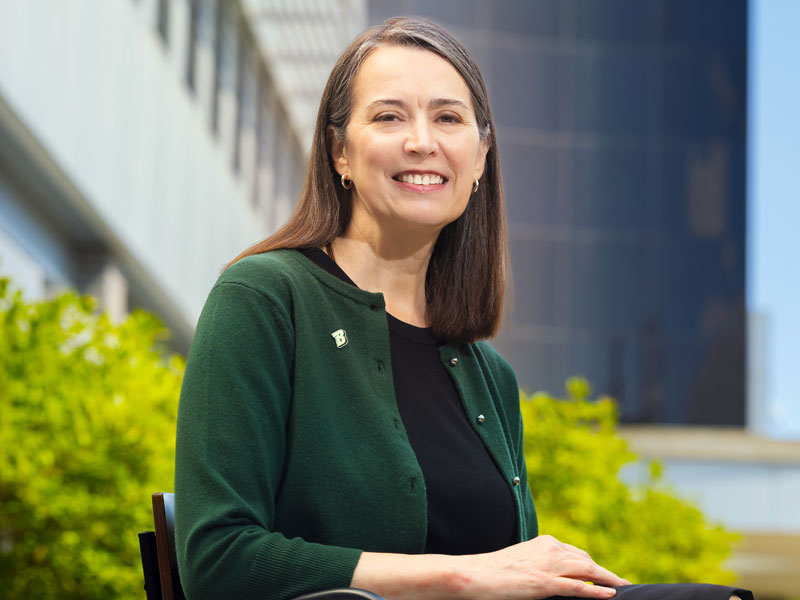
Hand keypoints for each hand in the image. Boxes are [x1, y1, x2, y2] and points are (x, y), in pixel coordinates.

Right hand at [463, 534, 631, 599]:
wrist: (474, 574)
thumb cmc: (494, 571)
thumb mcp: (522, 561)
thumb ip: (540, 564)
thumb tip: (553, 576)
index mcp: (545, 542)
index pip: (576, 553)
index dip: (592, 565)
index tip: (604, 574)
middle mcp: (550, 549)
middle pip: (586, 560)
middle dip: (605, 572)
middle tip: (621, 582)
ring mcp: (549, 566)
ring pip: (587, 570)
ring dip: (608, 579)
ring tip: (624, 586)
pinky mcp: (545, 584)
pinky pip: (578, 587)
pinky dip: (597, 590)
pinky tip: (611, 593)